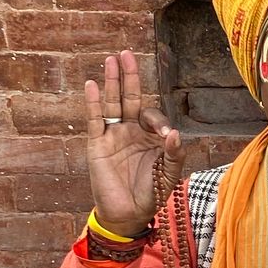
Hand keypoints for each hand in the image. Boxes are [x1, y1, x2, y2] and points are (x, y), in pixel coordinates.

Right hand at [84, 50, 182, 236]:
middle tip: (127, 53)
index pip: (151, 114)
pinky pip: (94, 120)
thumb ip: (174, 153)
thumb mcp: (169, 173)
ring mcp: (112, 136)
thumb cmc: (151, 193)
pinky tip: (93, 85)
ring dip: (112, 82)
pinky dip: (93, 103)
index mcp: (149, 136)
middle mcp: (130, 131)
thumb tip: (174, 132)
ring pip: (111, 103)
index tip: (164, 133)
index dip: (158, 119)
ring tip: (112, 60)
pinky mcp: (97, 144)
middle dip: (129, 76)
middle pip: (129, 98)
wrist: (128, 214)